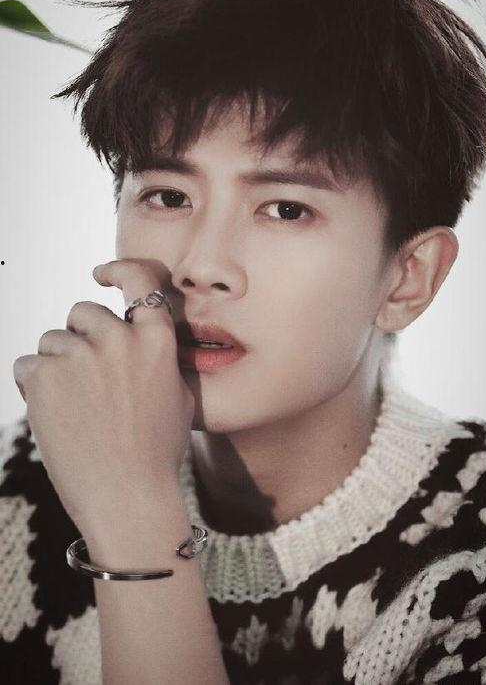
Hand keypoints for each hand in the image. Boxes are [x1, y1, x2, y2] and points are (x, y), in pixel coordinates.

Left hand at [12, 259, 194, 541]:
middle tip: (86, 379)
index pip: (139, 279)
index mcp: (156, 338)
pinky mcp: (44, 376)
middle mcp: (118, 337)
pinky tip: (53, 416)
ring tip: (72, 408)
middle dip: (80, 337)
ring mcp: (79, 355)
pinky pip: (27, 366)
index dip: (118, 269)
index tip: (100, 274)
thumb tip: (135, 335)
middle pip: (82, 312)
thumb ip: (157, 356)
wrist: (128, 497)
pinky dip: (33, 387)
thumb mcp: (178, 395)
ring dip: (56, 366)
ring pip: (52, 341)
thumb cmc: (156, 452)